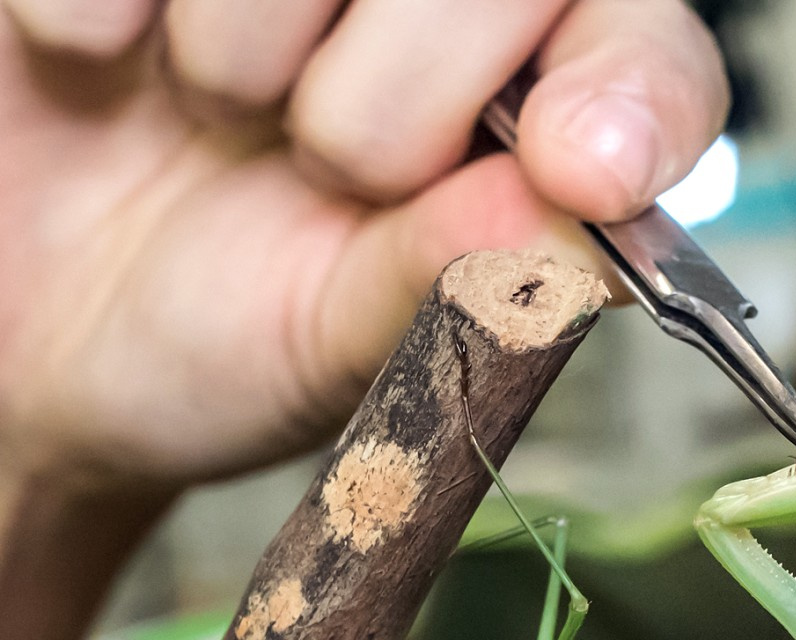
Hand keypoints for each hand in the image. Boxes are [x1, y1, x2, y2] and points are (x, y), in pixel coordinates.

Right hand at [0, 0, 728, 487]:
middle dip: (390, 98)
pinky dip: (95, 13)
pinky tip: (103, 64)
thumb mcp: (344, 354)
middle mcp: (430, 4)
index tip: (580, 169)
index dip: (631, 91)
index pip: (641, 47)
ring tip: (209, 117)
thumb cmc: (219, 350)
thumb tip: (581, 222)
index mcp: (517, 115)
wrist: (46, 345)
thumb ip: (458, 283)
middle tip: (315, 171)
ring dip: (239, 53)